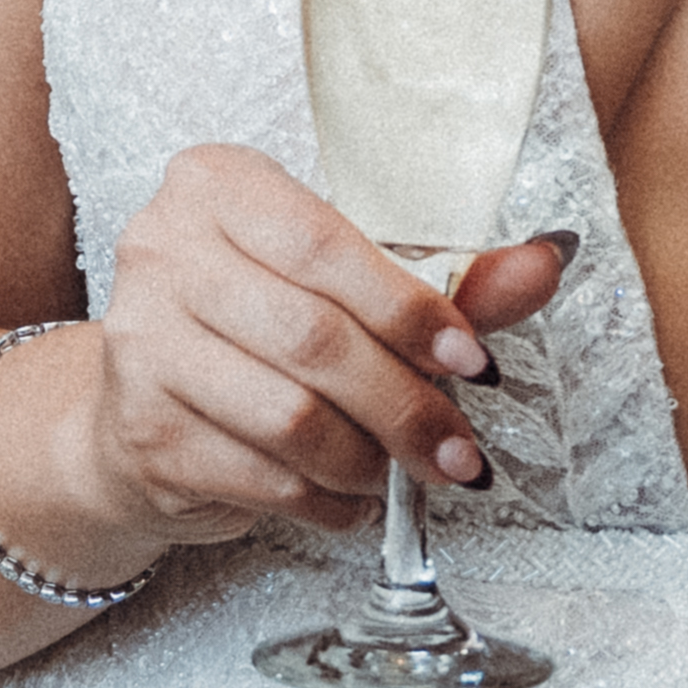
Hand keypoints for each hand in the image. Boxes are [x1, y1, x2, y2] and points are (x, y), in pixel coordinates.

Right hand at [28, 147, 569, 571]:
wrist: (142, 405)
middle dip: (405, 407)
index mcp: (218, 185)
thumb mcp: (348, 281)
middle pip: (313, 339)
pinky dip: (324, 501)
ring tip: (400, 471)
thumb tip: (544, 262)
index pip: (326, 245)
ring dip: (368, 459)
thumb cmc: (257, 326)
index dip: (411, 311)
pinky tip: (350, 498)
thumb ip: (446, 275)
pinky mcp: (142, 430)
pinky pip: (261, 478)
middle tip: (457, 450)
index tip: (473, 362)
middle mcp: (163, 251)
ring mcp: (142, 343)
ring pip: (289, 417)